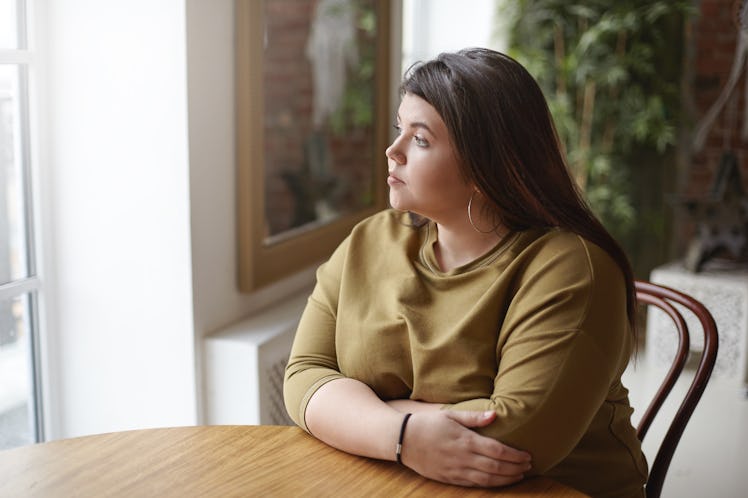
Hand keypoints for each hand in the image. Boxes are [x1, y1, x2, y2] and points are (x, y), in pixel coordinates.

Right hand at [400, 410, 531, 487]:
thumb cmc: (427, 424)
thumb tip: (495, 415)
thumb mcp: (450, 415)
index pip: (497, 450)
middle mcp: (463, 458)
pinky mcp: (450, 478)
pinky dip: (491, 485)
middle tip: (529, 466)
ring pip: (488, 480)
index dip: (515, 455)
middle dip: (515, 468)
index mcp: (465, 440)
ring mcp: (457, 470)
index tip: (527, 455)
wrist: (404, 440)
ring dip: (506, 479)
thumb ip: (474, 417)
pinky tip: (499, 481)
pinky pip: (475, 485)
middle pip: (496, 468)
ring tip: (519, 475)